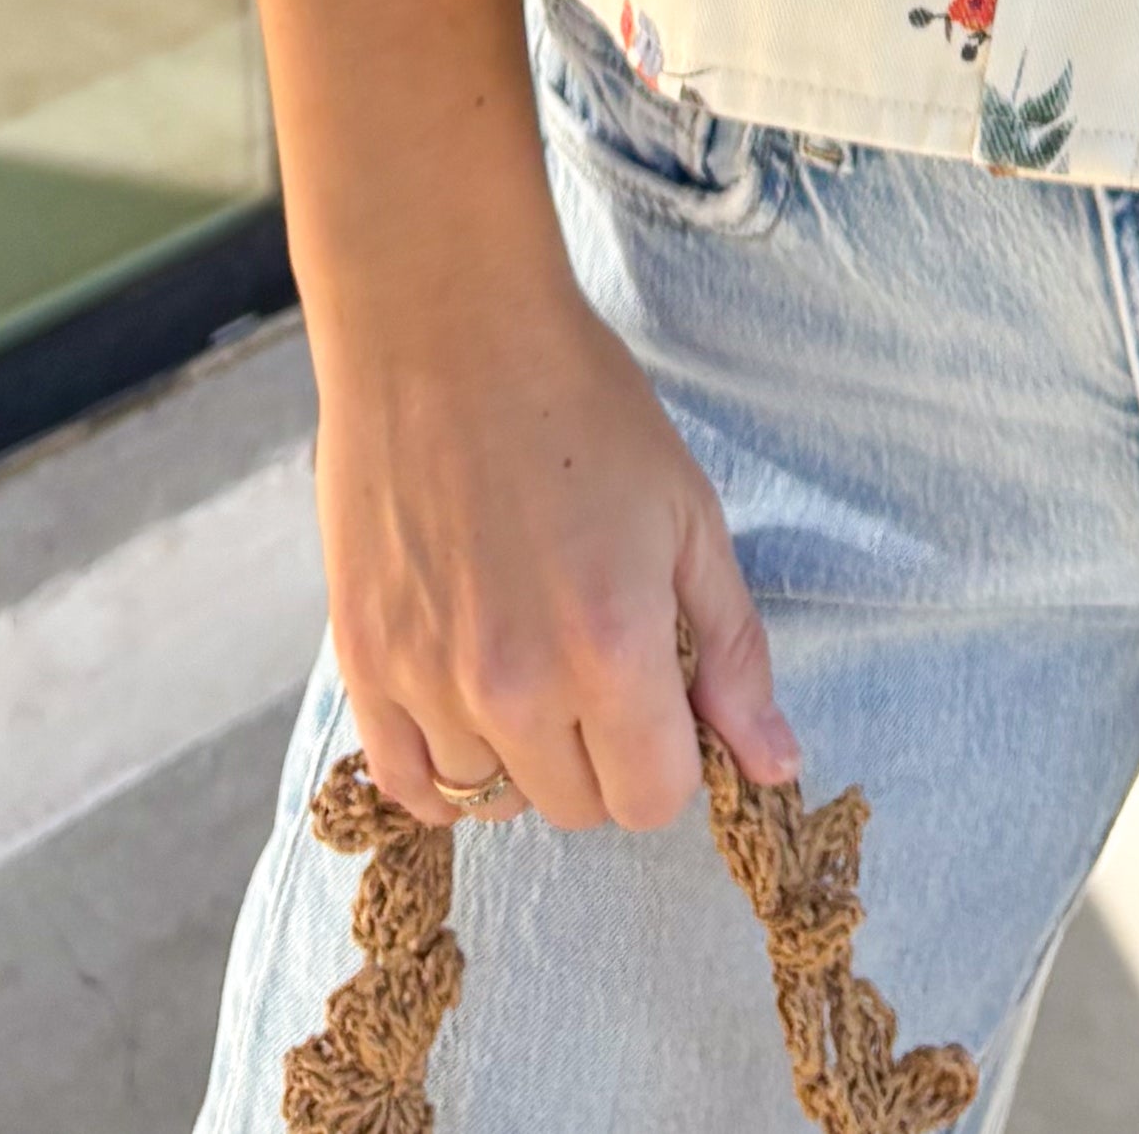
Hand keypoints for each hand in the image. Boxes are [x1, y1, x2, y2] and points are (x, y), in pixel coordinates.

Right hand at [314, 249, 800, 834]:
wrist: (446, 330)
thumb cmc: (581, 406)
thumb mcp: (689, 516)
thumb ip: (733, 652)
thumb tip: (775, 765)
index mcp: (610, 648)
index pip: (653, 800)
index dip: (671, 755)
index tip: (662, 695)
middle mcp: (515, 686)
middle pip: (577, 808)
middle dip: (605, 755)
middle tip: (597, 662)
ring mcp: (428, 678)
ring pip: (492, 799)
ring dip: (524, 756)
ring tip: (529, 660)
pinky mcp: (363, 659)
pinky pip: (408, 783)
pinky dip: (443, 770)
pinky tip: (465, 707)